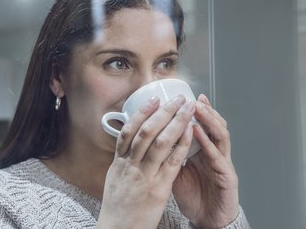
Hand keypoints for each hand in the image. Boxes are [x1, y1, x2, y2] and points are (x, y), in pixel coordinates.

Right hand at [98, 95, 195, 228]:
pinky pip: (172, 161)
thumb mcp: (115, 179)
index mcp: (119, 163)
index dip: (142, 113)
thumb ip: (123, 160)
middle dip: (163, 112)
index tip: (154, 99)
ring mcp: (145, 176)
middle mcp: (131, 166)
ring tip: (187, 108)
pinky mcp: (159, 188)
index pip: (129, 131)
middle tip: (176, 98)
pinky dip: (181, 144)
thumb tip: (129, 143)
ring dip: (176, 122)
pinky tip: (190, 132)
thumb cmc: (118, 206)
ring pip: (160, 142)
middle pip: (147, 131)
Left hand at [172, 94, 238, 227]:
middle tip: (194, 98)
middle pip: (213, 126)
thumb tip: (151, 140)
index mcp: (203, 151)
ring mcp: (222, 164)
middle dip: (204, 110)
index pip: (201, 126)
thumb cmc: (194, 196)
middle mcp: (214, 154)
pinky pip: (218, 157)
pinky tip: (199, 133)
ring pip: (220, 136)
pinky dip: (208, 144)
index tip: (185, 98)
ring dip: (209, 121)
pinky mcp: (228, 177)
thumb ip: (169, 155)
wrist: (206, 220)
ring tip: (198, 108)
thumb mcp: (176, 172)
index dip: (195, 112)